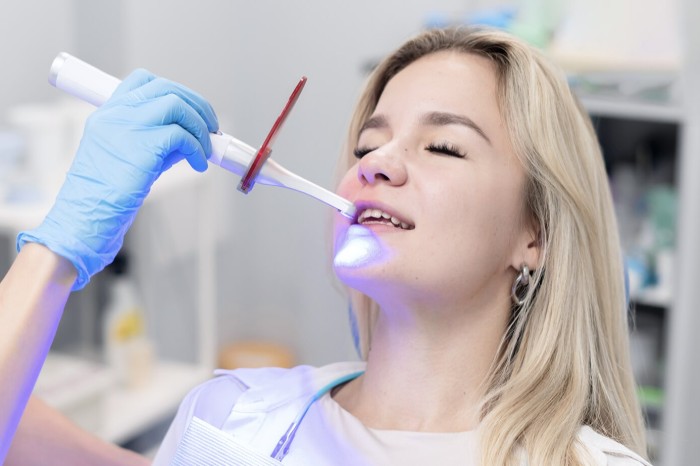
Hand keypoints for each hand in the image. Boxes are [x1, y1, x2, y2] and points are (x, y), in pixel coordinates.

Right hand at [17, 69, 218, 289]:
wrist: (88, 214)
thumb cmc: (107, 192)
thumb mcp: (129, 155)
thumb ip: (157, 140)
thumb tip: (192, 136)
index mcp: (109, 112)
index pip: (143, 80)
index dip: (173, 90)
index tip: (190, 109)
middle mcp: (117, 113)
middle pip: (166, 88)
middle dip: (197, 105)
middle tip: (211, 127)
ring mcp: (128, 126)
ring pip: (177, 105)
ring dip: (200, 126)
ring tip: (205, 149)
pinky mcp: (143, 145)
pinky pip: (182, 135)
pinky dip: (197, 149)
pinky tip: (199, 165)